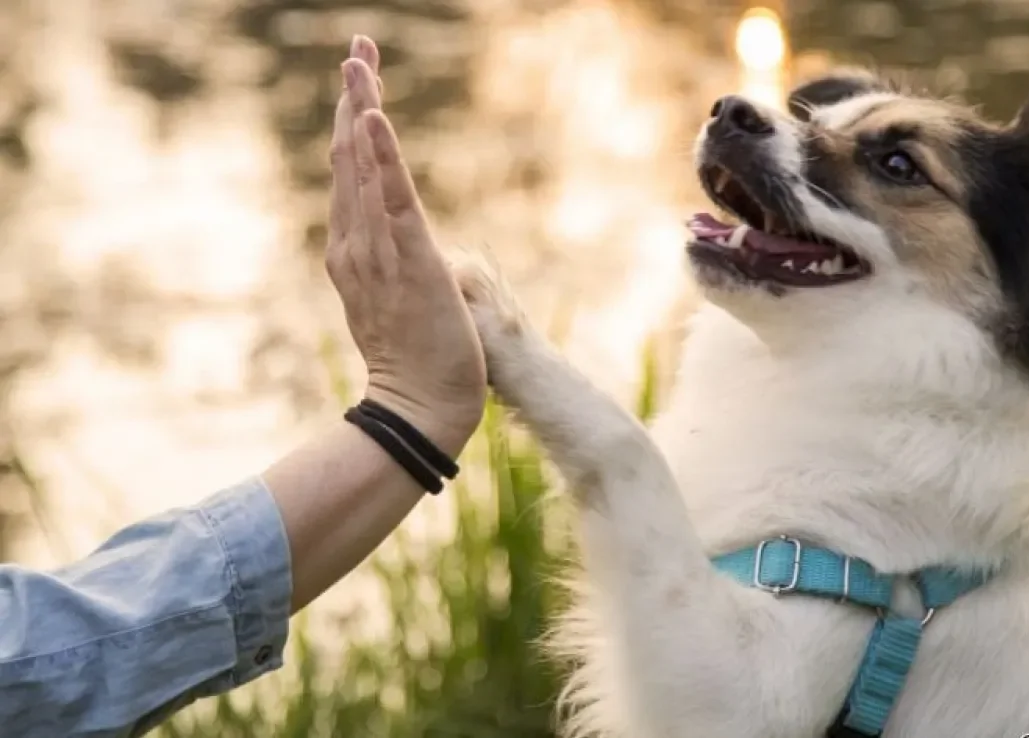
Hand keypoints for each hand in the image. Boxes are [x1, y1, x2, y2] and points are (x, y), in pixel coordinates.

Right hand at [325, 36, 485, 453]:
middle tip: (358, 46)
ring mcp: (379, 251)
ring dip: (361, 108)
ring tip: (359, 59)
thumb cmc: (417, 362)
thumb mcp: (394, 301)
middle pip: (349, 157)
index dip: (354, 122)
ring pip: (364, 168)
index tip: (361, 79)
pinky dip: (381, 156)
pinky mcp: (410, 260)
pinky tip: (373, 116)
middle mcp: (357, 244)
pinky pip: (392, 198)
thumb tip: (395, 245)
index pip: (352, 174)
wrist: (421, 408)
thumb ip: (387, 267)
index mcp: (354, 251)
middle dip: (354, 97)